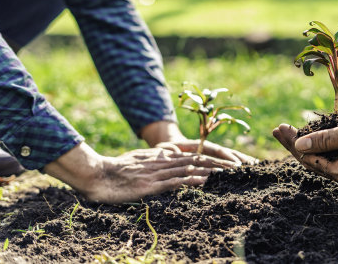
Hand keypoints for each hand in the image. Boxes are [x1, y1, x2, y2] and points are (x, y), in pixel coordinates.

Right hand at [44, 142, 237, 202]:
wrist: (98, 173)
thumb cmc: (117, 167)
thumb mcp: (141, 158)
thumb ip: (157, 156)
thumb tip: (171, 153)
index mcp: (163, 158)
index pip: (194, 156)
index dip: (214, 159)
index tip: (230, 163)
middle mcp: (165, 163)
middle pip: (198, 160)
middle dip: (220, 164)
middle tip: (239, 167)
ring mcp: (159, 173)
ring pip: (191, 169)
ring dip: (212, 172)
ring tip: (230, 174)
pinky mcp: (151, 185)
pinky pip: (176, 182)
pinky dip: (193, 181)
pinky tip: (206, 182)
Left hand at [141, 121, 257, 164]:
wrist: (167, 147)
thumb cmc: (166, 149)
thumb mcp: (166, 149)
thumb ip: (169, 149)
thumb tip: (169, 148)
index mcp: (200, 146)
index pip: (216, 151)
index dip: (227, 157)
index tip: (237, 164)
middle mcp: (209, 150)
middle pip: (227, 154)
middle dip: (241, 160)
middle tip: (255, 166)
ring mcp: (212, 156)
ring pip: (230, 159)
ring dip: (243, 162)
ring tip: (256, 167)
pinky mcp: (213, 162)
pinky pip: (227, 165)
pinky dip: (238, 167)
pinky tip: (248, 171)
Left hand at [273, 112, 337, 187]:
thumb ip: (325, 140)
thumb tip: (299, 147)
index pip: (308, 160)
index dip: (292, 144)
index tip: (279, 128)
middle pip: (314, 163)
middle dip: (295, 145)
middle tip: (278, 129)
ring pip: (326, 161)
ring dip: (309, 145)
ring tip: (290, 132)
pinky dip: (325, 148)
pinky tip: (316, 138)